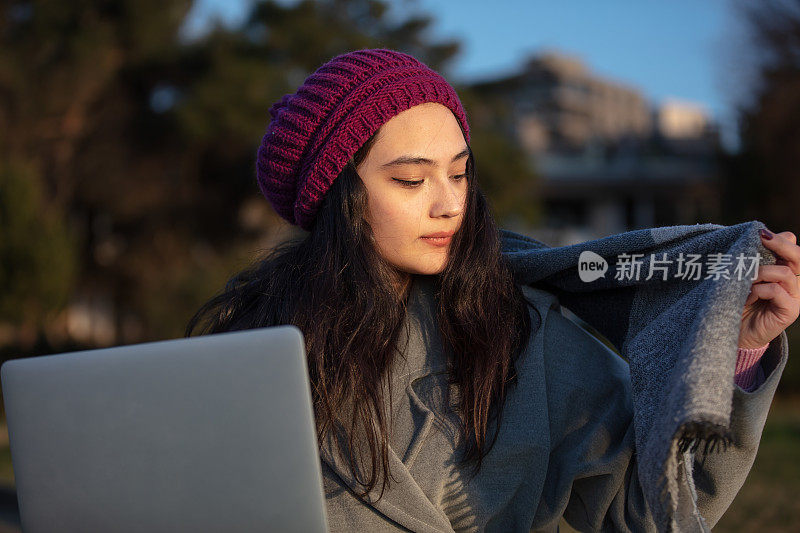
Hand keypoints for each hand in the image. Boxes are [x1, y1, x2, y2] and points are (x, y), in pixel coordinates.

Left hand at [738, 229, 799, 348]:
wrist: (736, 332)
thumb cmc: (737, 301)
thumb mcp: (743, 277)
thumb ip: (752, 260)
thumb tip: (755, 236)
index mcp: (784, 269)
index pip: (792, 247)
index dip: (779, 239)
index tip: (759, 232)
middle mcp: (794, 281)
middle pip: (798, 256)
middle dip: (780, 244)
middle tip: (762, 237)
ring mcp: (794, 296)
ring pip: (784, 273)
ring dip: (760, 273)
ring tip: (745, 282)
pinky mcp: (790, 310)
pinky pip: (776, 291)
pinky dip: (759, 290)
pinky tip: (747, 297)